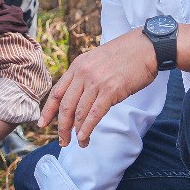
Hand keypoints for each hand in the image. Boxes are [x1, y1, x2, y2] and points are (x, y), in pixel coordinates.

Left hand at [40, 28, 155, 146]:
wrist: (146, 47)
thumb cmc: (126, 55)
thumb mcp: (97, 60)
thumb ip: (86, 77)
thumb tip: (80, 101)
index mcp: (77, 66)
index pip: (57, 92)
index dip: (48, 110)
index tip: (42, 123)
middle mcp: (83, 73)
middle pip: (65, 106)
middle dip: (62, 127)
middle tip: (62, 141)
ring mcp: (96, 82)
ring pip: (79, 113)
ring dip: (77, 132)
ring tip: (79, 143)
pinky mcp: (110, 91)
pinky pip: (93, 114)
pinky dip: (87, 129)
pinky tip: (84, 138)